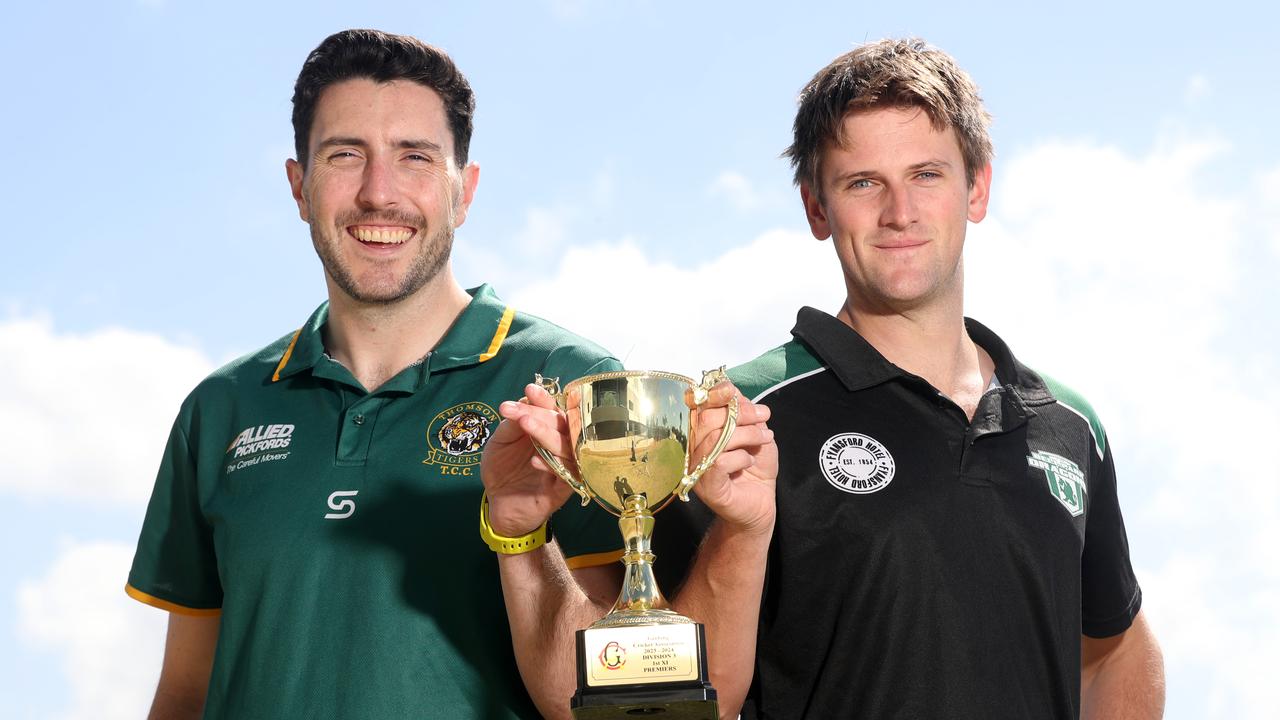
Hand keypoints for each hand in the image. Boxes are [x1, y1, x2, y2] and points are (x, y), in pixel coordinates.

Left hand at [480, 383, 577, 536]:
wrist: (499, 504)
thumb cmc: (502, 469)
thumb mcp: (500, 442)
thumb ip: (512, 425)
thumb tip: (524, 400)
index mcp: (547, 429)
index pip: (552, 409)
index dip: (543, 399)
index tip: (529, 389)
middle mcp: (560, 444)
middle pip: (562, 424)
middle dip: (541, 414)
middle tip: (519, 412)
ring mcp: (565, 465)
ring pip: (567, 446)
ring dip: (546, 434)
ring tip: (525, 424)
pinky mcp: (564, 488)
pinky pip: (567, 474)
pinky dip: (552, 465)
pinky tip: (534, 460)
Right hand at [688, 380, 776, 536]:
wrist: (760, 504)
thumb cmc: (755, 468)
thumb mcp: (754, 433)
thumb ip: (742, 412)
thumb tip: (732, 390)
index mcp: (700, 433)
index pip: (696, 406)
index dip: (712, 394)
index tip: (732, 390)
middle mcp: (692, 449)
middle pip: (706, 420)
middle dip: (739, 413)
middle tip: (764, 415)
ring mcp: (696, 469)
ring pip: (715, 439)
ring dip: (746, 434)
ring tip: (766, 437)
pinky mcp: (706, 486)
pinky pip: (720, 462)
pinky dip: (741, 457)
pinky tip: (750, 461)